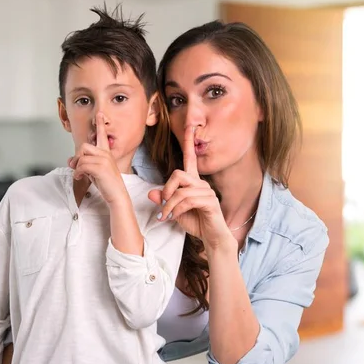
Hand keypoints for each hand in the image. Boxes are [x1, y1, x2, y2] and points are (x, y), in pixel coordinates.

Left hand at [68, 113, 127, 204]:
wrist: (116, 195)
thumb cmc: (107, 183)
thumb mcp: (93, 171)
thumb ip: (84, 163)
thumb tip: (71, 161)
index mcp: (106, 152)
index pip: (102, 135)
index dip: (100, 124)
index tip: (99, 114)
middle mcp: (105, 154)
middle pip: (84, 146)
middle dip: (77, 156)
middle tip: (75, 166)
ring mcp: (104, 160)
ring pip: (82, 156)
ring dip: (76, 167)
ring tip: (79, 174)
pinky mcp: (101, 168)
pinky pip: (82, 165)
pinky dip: (77, 172)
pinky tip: (79, 177)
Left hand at [148, 126, 231, 249]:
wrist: (212, 237)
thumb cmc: (196, 222)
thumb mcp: (174, 211)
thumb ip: (164, 201)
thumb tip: (151, 193)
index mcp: (193, 182)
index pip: (190, 158)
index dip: (189, 142)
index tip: (189, 126)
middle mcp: (201, 183)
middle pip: (178, 174)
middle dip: (166, 189)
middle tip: (162, 205)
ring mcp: (207, 192)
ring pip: (180, 190)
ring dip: (169, 205)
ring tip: (164, 216)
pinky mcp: (210, 202)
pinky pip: (187, 200)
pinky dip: (176, 210)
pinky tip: (173, 218)